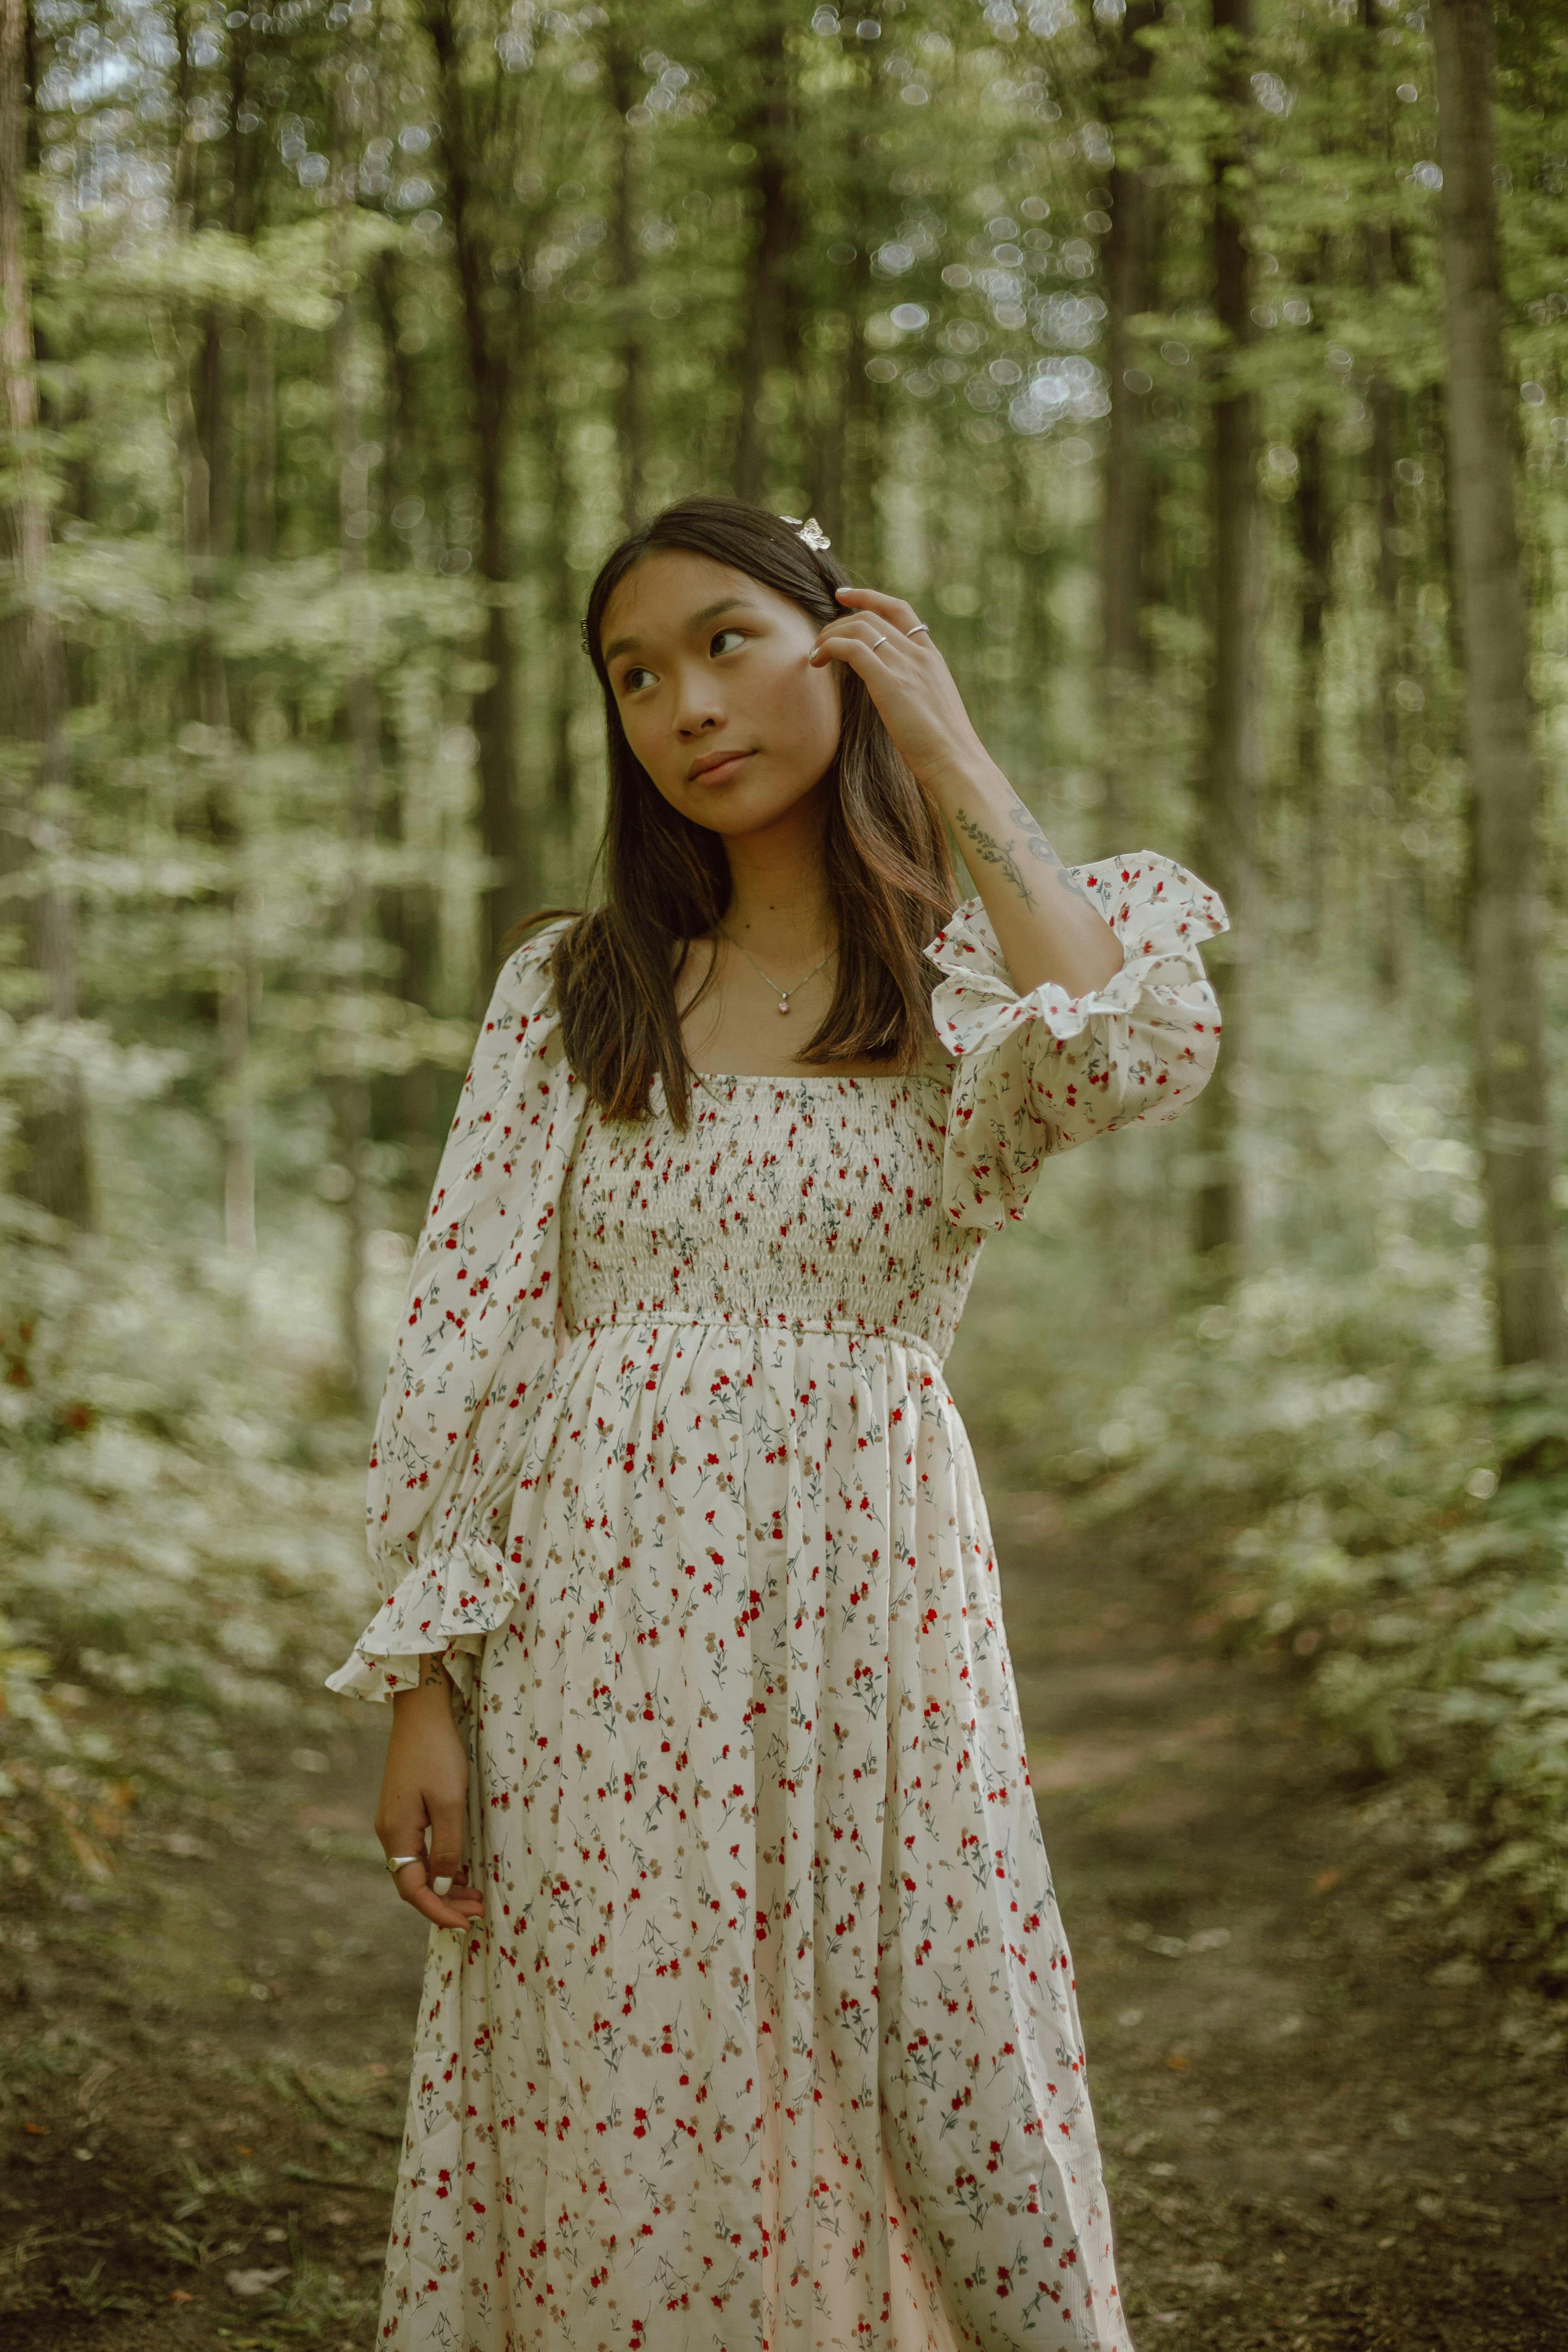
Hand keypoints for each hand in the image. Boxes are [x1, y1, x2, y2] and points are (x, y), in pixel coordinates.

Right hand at [375, 1666, 484, 1931]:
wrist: (421, 1712)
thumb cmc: (437, 1754)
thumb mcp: (450, 1803)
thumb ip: (447, 1848)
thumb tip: (443, 1886)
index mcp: (396, 1834)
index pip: (412, 1891)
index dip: (439, 1912)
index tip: (467, 1924)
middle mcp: (389, 1832)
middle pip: (413, 1883)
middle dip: (445, 1902)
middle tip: (479, 1911)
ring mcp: (395, 1821)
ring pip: (417, 1868)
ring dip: (444, 1885)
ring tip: (475, 1897)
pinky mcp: (404, 1809)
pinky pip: (419, 1850)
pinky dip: (440, 1865)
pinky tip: (461, 1868)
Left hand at [807, 586, 997, 805]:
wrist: (957, 763)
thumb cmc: (945, 748)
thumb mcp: (932, 708)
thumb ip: (915, 691)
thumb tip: (897, 697)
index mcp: (932, 657)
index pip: (899, 610)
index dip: (869, 597)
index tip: (844, 596)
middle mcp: (919, 654)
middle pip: (872, 616)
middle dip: (839, 622)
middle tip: (820, 640)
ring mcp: (906, 665)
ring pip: (859, 627)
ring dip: (830, 635)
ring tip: (815, 654)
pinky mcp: (889, 682)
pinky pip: (852, 648)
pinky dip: (829, 647)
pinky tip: (817, 660)